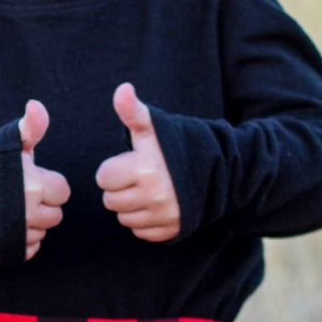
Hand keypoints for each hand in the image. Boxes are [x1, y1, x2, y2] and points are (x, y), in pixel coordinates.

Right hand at [18, 99, 70, 259]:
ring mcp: (16, 234)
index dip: (48, 184)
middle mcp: (28, 213)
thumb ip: (31, 127)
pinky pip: (29, 250)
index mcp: (35, 185)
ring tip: (10, 209)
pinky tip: (7, 226)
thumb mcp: (7, 140)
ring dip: (32, 224)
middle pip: (55, 215)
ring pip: (41, 233)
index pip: (62, 191)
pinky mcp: (5, 250)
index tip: (29, 179)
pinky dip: (22, 242)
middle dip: (42, 205)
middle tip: (19, 194)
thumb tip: (36, 105)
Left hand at [96, 82, 180, 240]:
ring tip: (148, 189)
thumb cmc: (177, 145)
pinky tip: (156, 205)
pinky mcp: (172, 230)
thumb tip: (122, 89)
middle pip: (110, 200)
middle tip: (138, 176)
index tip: (130, 162)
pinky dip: (145, 221)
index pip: (104, 178)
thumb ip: (132, 110)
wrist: (217, 169)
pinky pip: (140, 232)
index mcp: (145, 168)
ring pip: (123, 218)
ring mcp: (164, 215)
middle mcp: (155, 195)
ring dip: (131, 206)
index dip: (113, 168)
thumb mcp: (154, 126)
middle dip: (120, 187)